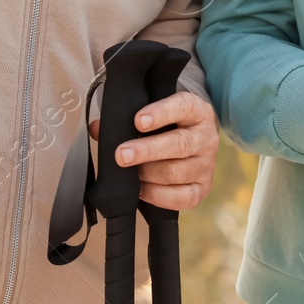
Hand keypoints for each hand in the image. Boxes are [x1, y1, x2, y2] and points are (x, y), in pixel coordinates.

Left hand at [88, 91, 218, 209]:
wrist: (193, 143)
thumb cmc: (167, 126)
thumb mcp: (153, 114)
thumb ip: (126, 118)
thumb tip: (97, 128)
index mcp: (197, 111)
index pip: (183, 107)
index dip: (161, 113)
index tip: (138, 121)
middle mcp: (206, 137)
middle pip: (180, 144)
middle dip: (148, 150)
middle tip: (122, 155)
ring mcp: (207, 165)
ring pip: (178, 171)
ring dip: (149, 174)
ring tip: (128, 174)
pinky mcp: (202, 188)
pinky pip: (183, 197)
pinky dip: (158, 195)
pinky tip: (140, 190)